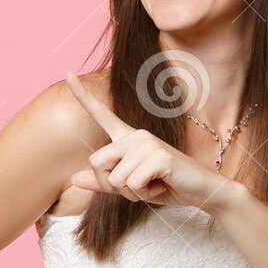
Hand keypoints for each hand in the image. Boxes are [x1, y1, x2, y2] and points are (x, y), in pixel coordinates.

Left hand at [64, 71, 232, 210]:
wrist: (200, 191)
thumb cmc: (165, 186)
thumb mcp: (131, 187)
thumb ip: (104, 183)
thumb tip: (74, 179)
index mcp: (127, 138)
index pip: (101, 114)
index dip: (82, 95)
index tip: (67, 73)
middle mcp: (135, 135)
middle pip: (96, 162)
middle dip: (113, 184)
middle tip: (140, 184)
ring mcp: (148, 143)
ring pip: (115, 178)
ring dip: (132, 192)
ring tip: (153, 184)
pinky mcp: (159, 156)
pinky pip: (133, 183)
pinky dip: (145, 193)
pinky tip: (162, 185)